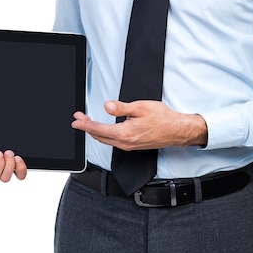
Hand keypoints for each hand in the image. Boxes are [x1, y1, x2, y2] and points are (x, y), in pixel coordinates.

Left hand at [71, 100, 207, 149]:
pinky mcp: (133, 145)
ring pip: (106, 139)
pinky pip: (113, 141)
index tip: (76, 121)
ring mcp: (128, 146)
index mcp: (124, 133)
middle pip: (99, 136)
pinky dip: (104, 134)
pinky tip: (103, 128)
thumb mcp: (140, 107)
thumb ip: (121, 108)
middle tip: (79, 119)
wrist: (176, 130)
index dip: (85, 124)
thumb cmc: (162, 118)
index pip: (98, 129)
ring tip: (88, 122)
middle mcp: (124, 143)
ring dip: (95, 131)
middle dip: (87, 127)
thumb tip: (107, 106)